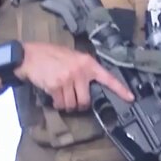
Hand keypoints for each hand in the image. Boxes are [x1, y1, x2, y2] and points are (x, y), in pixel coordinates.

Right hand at [14, 41, 133, 110]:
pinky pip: (60, 104)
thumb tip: (90, 85)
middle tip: (73, 100)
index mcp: (87, 63)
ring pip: (72, 104)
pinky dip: (57, 103)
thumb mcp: (71, 56)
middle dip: (80, 105)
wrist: (30, 55)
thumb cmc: (50, 55)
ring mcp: (68, 79)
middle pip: (86, 100)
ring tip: (61, 96)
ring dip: (66, 105)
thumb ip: (83, 69)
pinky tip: (53, 95)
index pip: (108, 78)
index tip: (130, 98)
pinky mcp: (56, 86)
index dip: (120, 90)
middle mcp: (80, 71)